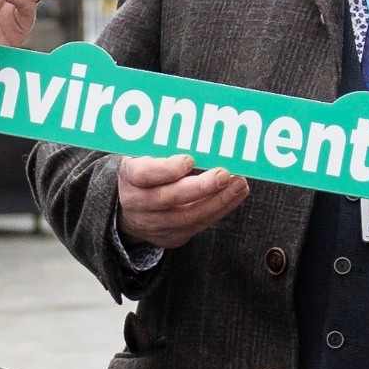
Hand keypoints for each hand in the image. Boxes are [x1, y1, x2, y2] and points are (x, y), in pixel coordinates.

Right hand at [114, 150, 247, 256]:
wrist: (131, 208)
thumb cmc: (146, 170)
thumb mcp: (145, 154)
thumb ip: (165, 147)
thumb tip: (201, 132)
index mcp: (129, 176)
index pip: (144, 175)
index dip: (167, 169)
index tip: (190, 160)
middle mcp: (137, 203)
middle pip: (170, 197)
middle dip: (201, 187)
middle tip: (225, 174)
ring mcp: (153, 224)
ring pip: (188, 216)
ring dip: (218, 200)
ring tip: (239, 184)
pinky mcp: (170, 236)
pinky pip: (198, 226)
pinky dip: (220, 209)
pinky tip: (235, 195)